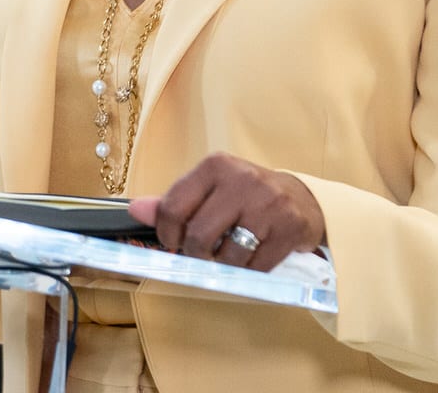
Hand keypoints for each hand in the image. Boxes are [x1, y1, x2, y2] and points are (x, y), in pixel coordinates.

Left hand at [128, 152, 325, 271]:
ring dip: (223, 264)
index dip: (166, 234)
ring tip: (229, 253)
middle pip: (199, 235)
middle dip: (195, 253)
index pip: (173, 206)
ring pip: (228, 255)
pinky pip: (256, 266)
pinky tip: (252, 258)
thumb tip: (135, 210)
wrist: (302, 199)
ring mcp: (268, 204)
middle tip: (201, 253)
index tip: (172, 242)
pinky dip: (248, 271)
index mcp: (215, 166)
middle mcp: (242, 180)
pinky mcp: (290, 228)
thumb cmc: (246, 196)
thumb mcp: (209, 189)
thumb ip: (174, 202)